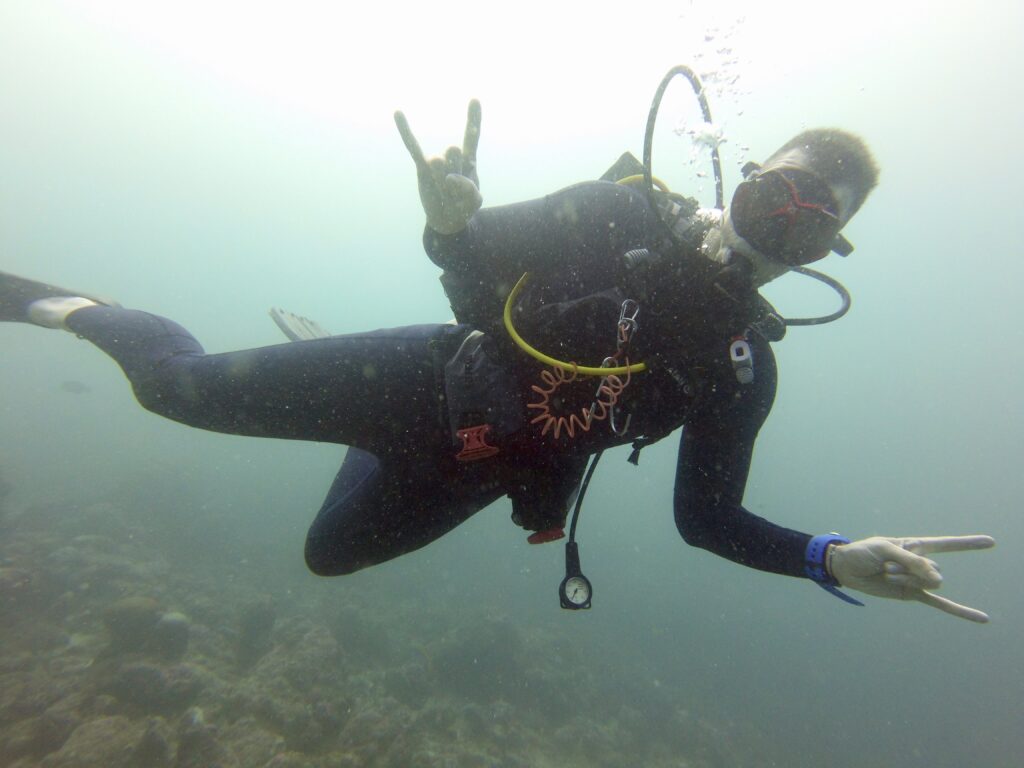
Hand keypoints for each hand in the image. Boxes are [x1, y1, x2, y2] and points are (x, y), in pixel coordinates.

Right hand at [394, 99, 482, 234]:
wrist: (447, 221)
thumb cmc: (462, 207)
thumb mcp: (475, 201)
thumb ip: (469, 188)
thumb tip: (450, 177)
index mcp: (467, 160)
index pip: (471, 137)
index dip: (473, 120)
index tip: (474, 99)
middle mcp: (451, 156)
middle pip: (454, 153)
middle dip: (456, 175)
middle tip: (456, 193)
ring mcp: (435, 161)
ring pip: (438, 162)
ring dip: (442, 184)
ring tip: (445, 196)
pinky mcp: (421, 168)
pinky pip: (412, 147)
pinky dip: (405, 131)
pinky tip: (398, 113)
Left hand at [829, 535, 994, 622]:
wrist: (847, 569)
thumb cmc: (864, 553)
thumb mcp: (885, 550)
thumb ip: (912, 561)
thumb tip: (938, 579)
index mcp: (915, 545)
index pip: (946, 544)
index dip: (968, 543)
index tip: (990, 542)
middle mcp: (920, 562)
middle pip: (930, 569)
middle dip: (907, 568)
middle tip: (885, 565)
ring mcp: (918, 580)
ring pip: (928, 583)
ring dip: (906, 579)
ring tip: (887, 574)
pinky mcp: (912, 594)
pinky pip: (940, 603)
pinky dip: (960, 611)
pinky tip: (981, 617)